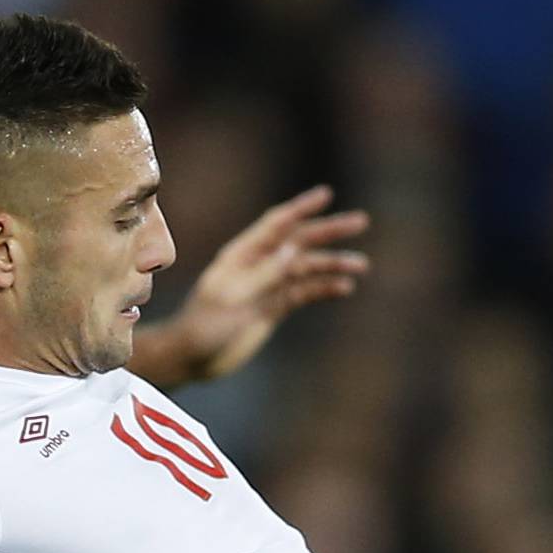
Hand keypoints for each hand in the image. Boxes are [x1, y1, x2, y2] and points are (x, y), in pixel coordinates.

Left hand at [156, 188, 368, 383]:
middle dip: (329, 231)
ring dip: (333, 264)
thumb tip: (292, 249)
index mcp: (242, 254)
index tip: (326, 195)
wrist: (192, 358)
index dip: (301, 208)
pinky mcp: (274, 308)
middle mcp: (258, 265)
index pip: (277, 224)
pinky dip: (324, 288)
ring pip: (307, 268)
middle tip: (360, 222)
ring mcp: (268, 286)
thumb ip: (264, 274)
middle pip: (299, 241)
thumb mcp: (232, 298)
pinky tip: (344, 288)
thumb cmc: (203, 325)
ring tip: (360, 265)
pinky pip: (304, 293)